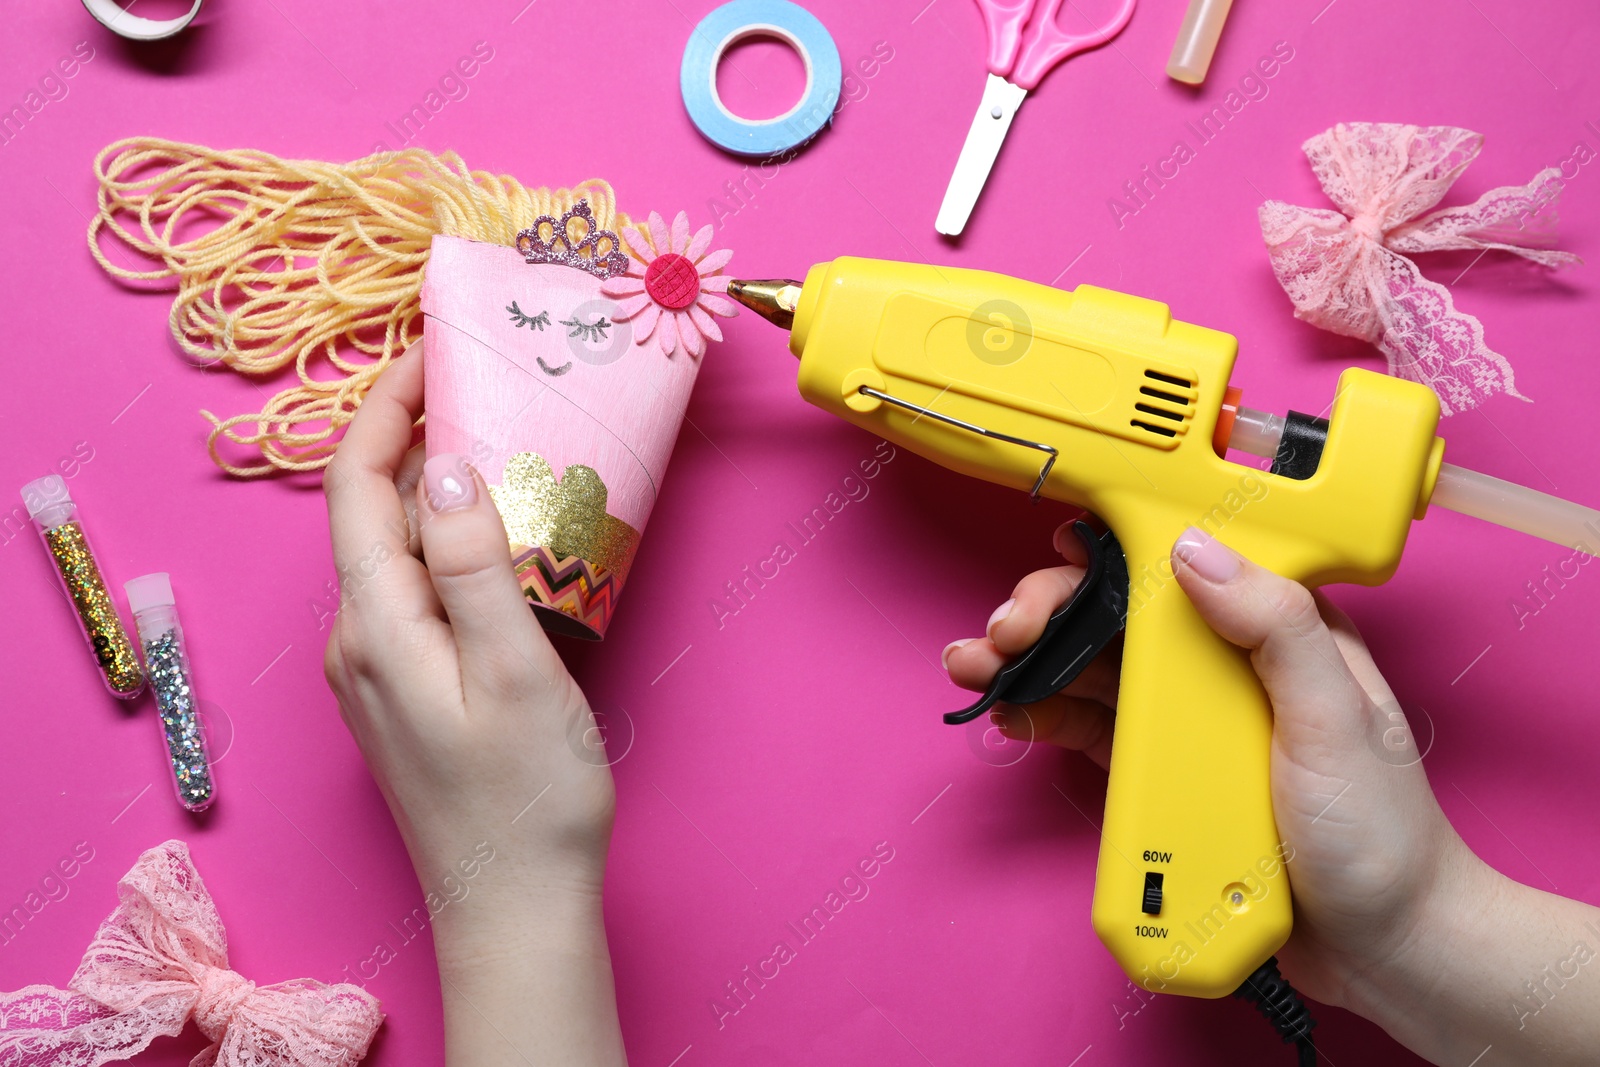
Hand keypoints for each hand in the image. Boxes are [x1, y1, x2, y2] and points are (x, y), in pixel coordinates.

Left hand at [322, 342, 624, 1065]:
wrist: (513, 905)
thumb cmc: (525, 798)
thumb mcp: (513, 672)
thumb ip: (475, 566)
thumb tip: (448, 465)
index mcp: (374, 625)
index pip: (357, 485)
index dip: (386, 406)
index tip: (432, 347)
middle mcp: (358, 637)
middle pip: (376, 509)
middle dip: (424, 437)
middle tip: (494, 384)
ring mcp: (378, 667)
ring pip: (401, 549)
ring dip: (445, 491)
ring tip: (514, 445)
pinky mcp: (407, 688)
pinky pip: (420, 589)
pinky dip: (456, 543)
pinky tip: (510, 538)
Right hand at [944, 521, 1599, 1064]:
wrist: (1386, 950)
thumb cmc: (1381, 836)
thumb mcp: (1336, 720)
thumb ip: (1274, 630)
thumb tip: (1192, 551)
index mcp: (1282, 634)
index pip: (1187, 568)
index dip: (1116, 553)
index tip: (1061, 555)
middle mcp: (1232, 670)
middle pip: (1125, 620)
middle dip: (1054, 614)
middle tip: (1004, 632)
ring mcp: (1198, 728)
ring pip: (1100, 674)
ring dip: (1036, 664)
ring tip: (979, 668)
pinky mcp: (1171, 780)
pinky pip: (1099, 736)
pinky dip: (1051, 720)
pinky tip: (1015, 713)